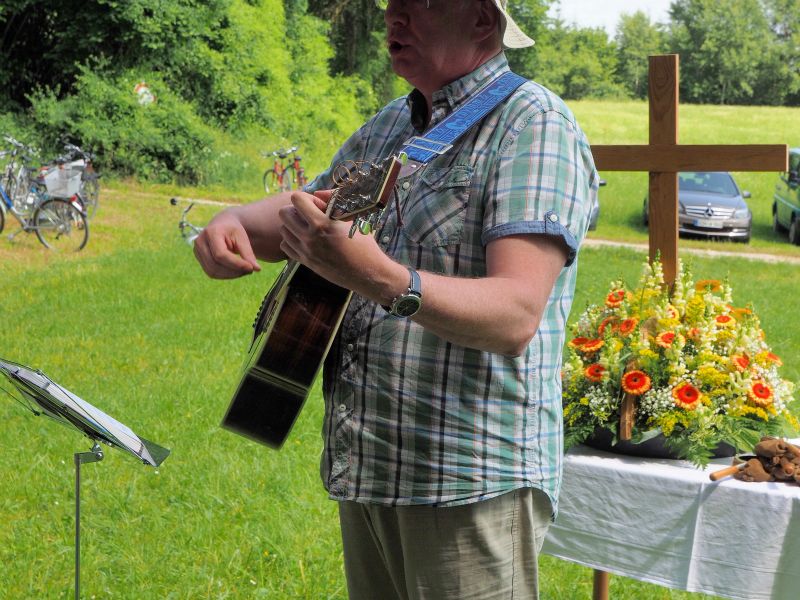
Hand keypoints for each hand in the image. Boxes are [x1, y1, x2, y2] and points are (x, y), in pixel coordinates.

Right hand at [193, 211, 260, 278]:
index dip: (236, 264)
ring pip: (212, 272)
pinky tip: (235, 271)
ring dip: (230, 275)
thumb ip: (248, 253)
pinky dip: (225, 275)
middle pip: (215, 265)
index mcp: (211, 233)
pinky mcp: (198, 258)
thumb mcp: (242, 238)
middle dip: (234, 271)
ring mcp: (196, 251)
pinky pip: (211, 272)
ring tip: (244, 270)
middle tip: (250, 270)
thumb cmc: (233, 230)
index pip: (220, 255)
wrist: (222, 224)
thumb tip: (257, 269)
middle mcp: (200, 241)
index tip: (251, 268)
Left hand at [278, 190, 398, 295]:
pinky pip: (286, 246)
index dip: (307, 198)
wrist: (367, 273)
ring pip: (283, 229)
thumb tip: (317, 194)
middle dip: (296, 210)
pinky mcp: (305, 262)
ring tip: (308, 228)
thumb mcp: (352, 220)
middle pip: (284, 213)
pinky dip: (292, 240)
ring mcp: (306, 251)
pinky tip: (306, 240)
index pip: (296, 200)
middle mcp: (310, 238)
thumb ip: (333, 204)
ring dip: (293, 225)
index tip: (319, 206)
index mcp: (322, 224)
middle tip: (311, 216)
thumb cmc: (364, 245)